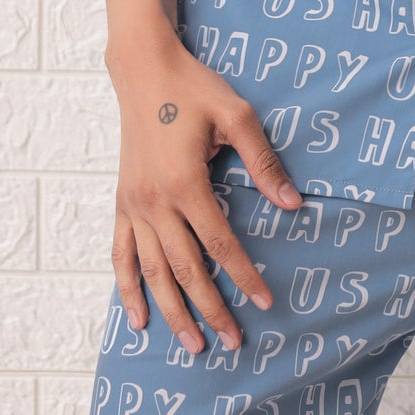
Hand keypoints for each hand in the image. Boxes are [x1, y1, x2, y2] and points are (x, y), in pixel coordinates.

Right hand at [105, 23, 302, 353]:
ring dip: (171, 311)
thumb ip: (263, 162)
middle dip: (209, 309)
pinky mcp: (122, 202)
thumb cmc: (194, 89)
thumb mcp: (237, 115)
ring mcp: (133, 205)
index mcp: (185, 183)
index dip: (243, 276)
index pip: (220, 244)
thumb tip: (293, 203)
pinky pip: (121, 254)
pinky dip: (128, 288)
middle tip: (232, 341)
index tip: (264, 302)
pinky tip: (139, 317)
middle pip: (185, 269)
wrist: (144, 70)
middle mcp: (154, 202)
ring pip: (151, 271)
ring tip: (192, 345)